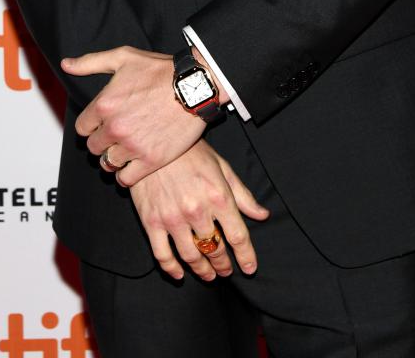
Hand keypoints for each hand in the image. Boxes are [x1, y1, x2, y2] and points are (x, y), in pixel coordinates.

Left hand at [61, 46, 204, 186]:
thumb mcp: (124, 58)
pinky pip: (126, 179)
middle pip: (93, 147)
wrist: (195, 86)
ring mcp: (133, 146)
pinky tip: (133, 164)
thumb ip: (91, 62)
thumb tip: (67, 64)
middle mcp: (115, 128)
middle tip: (117, 134)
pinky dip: (126, 174)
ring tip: (126, 149)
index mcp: (104, 105)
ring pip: (107, 164)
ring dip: (114, 158)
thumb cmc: (160, 70)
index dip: (92, 125)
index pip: (82, 128)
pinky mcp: (151, 160)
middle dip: (102, 141)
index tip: (103, 123)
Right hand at [130, 141, 269, 281]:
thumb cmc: (190, 152)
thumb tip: (262, 215)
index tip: (250, 268)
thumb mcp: (222, 168)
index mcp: (218, 196)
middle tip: (226, 270)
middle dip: (224, 264)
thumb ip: (242, 195)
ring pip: (191, 257)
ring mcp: (173, 218)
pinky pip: (162, 255)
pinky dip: (172, 269)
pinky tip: (179, 273)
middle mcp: (197, 211)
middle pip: (215, 249)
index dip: (246, 256)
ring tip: (209, 274)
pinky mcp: (152, 222)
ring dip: (202, 270)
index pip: (238, 237)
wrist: (153, 140)